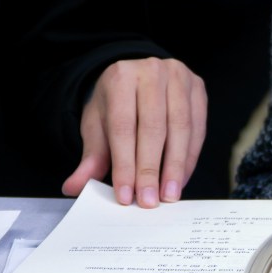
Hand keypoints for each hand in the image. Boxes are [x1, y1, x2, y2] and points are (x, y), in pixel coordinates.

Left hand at [61, 58, 206, 206]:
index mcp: (121, 77)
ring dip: (175, 167)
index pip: (123, 126)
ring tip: (168, 195)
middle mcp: (152, 71)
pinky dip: (189, 158)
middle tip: (149, 201)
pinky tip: (180, 179)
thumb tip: (73, 187)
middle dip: (150, 169)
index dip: (125, 164)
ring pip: (180, 128)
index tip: (126, 195)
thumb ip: (90, 157)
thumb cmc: (117, 106)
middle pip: (153, 127)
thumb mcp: (98, 127)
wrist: (138, 80)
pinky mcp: (199, 89)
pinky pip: (197, 129)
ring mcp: (179, 77)